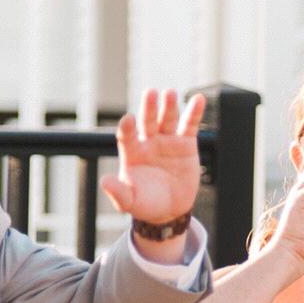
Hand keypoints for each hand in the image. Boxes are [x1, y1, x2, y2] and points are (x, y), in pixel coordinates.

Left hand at [107, 89, 204, 224]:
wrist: (170, 209)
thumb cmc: (146, 203)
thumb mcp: (130, 201)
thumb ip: (118, 192)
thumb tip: (104, 182)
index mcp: (132, 152)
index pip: (127, 136)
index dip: (127, 128)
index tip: (129, 119)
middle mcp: (148, 142)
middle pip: (147, 121)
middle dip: (148, 108)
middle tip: (150, 93)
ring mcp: (167, 140)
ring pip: (167, 119)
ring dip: (169, 106)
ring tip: (170, 94)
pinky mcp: (186, 143)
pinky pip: (189, 125)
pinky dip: (194, 112)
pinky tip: (198, 99)